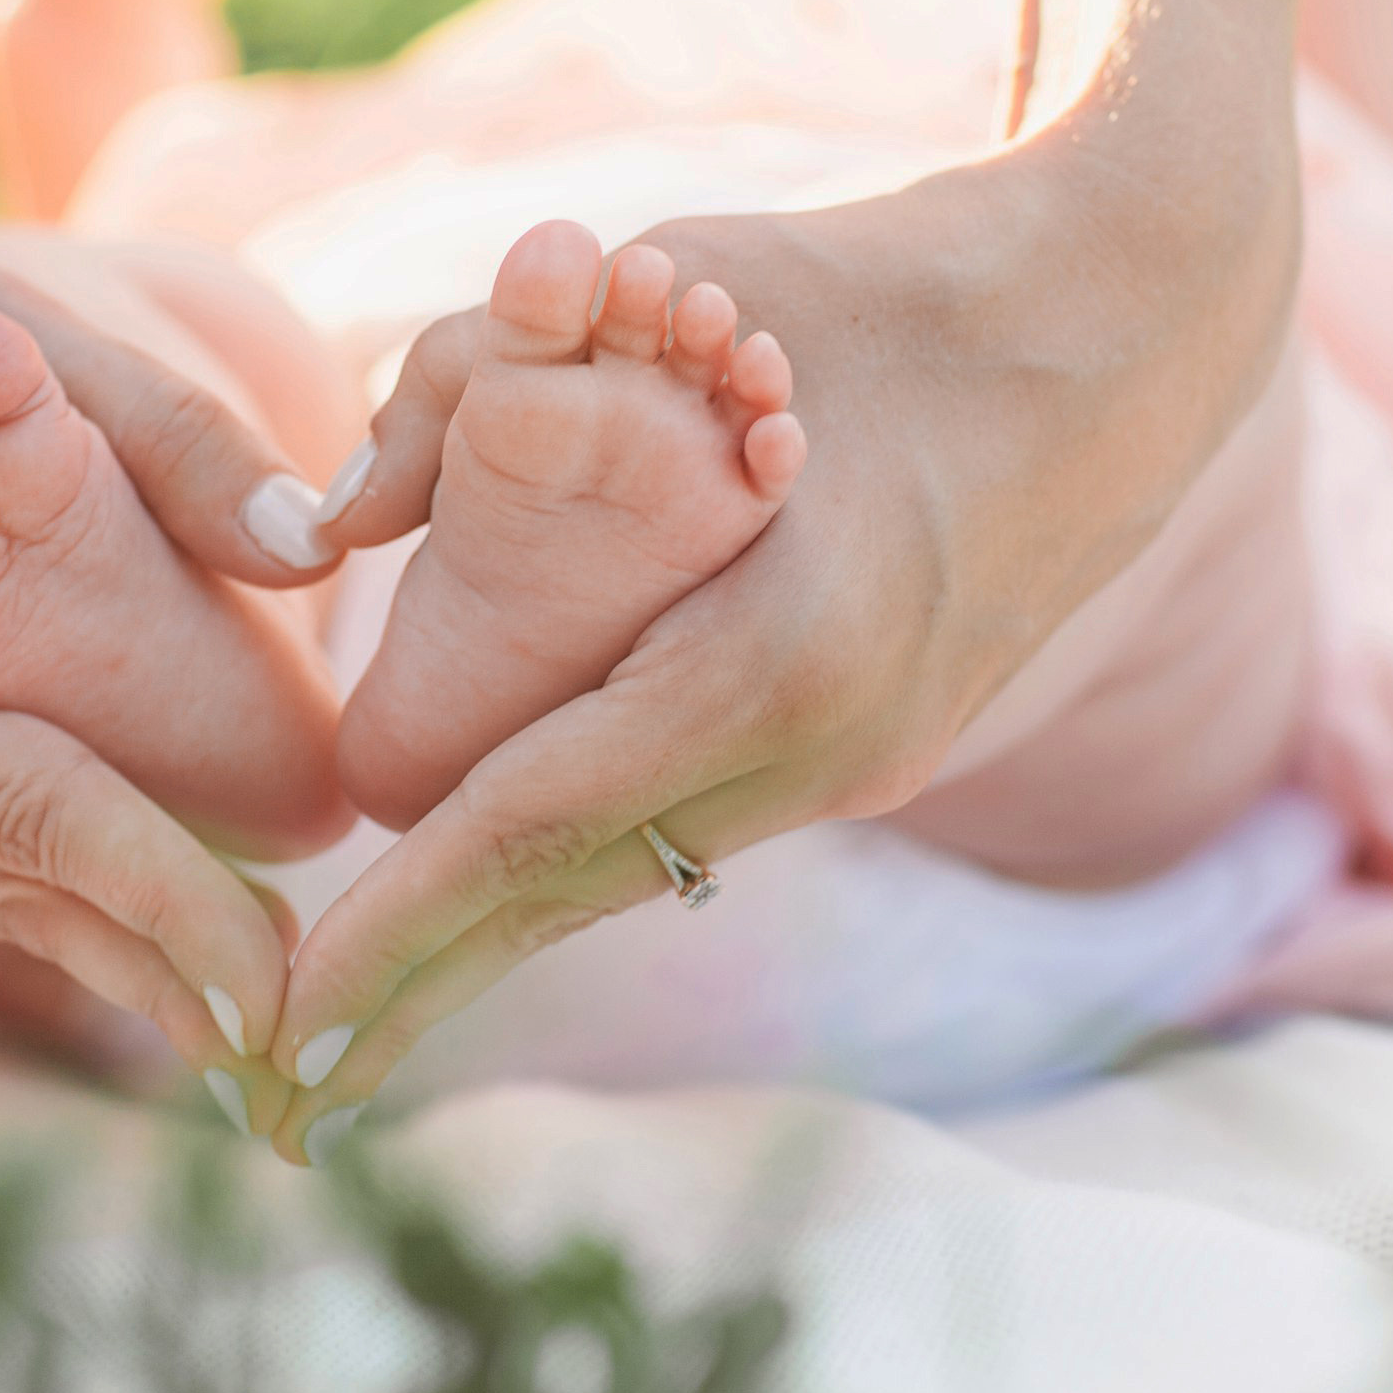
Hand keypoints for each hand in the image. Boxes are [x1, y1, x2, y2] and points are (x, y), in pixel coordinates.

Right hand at [0, 124, 339, 1133]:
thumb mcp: (19, 341)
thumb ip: (178, 444)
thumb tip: (316, 556)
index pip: (27, 811)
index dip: (162, 902)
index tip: (278, 978)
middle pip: (5, 887)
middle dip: (160, 963)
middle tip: (300, 1031)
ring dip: (111, 951)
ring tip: (247, 1001)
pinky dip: (43, 898)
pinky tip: (139, 935)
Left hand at [266, 111, 1301, 1160]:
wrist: (1107, 334)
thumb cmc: (857, 295)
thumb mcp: (646, 298)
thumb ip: (459, 395)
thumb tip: (325, 528)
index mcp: (771, 655)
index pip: (537, 826)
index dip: (401, 932)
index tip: (291, 1026)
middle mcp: (824, 750)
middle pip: (575, 901)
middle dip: (422, 993)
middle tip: (285, 1097)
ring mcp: (863, 768)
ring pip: (633, 881)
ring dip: (492, 945)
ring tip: (358, 1017)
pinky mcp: (875, 756)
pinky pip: (692, 835)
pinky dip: (574, 873)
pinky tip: (488, 903)